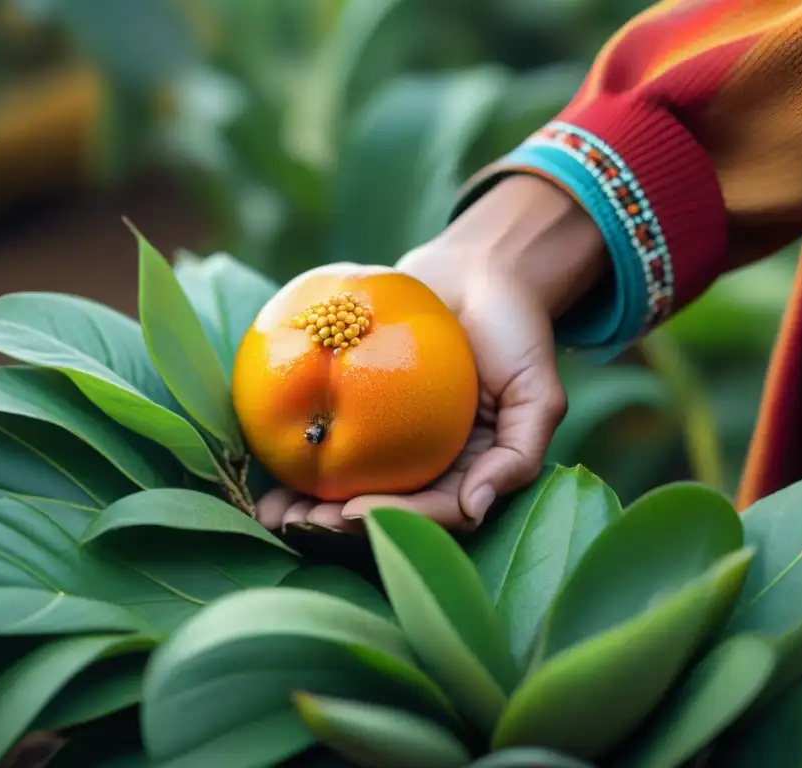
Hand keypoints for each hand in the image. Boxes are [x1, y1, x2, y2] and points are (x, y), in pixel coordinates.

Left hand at [256, 175, 606, 533]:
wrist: (477, 270)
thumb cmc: (515, 329)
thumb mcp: (537, 391)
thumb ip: (519, 454)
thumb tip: (475, 508)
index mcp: (468, 473)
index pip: (430, 513)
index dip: (392, 522)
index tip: (350, 513)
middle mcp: (428, 463)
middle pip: (381, 509)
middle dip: (336, 526)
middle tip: (297, 521)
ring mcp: (392, 436)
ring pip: (347, 482)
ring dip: (307, 503)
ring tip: (270, 509)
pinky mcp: (360, 402)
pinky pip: (329, 430)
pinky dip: (296, 449)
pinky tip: (265, 456)